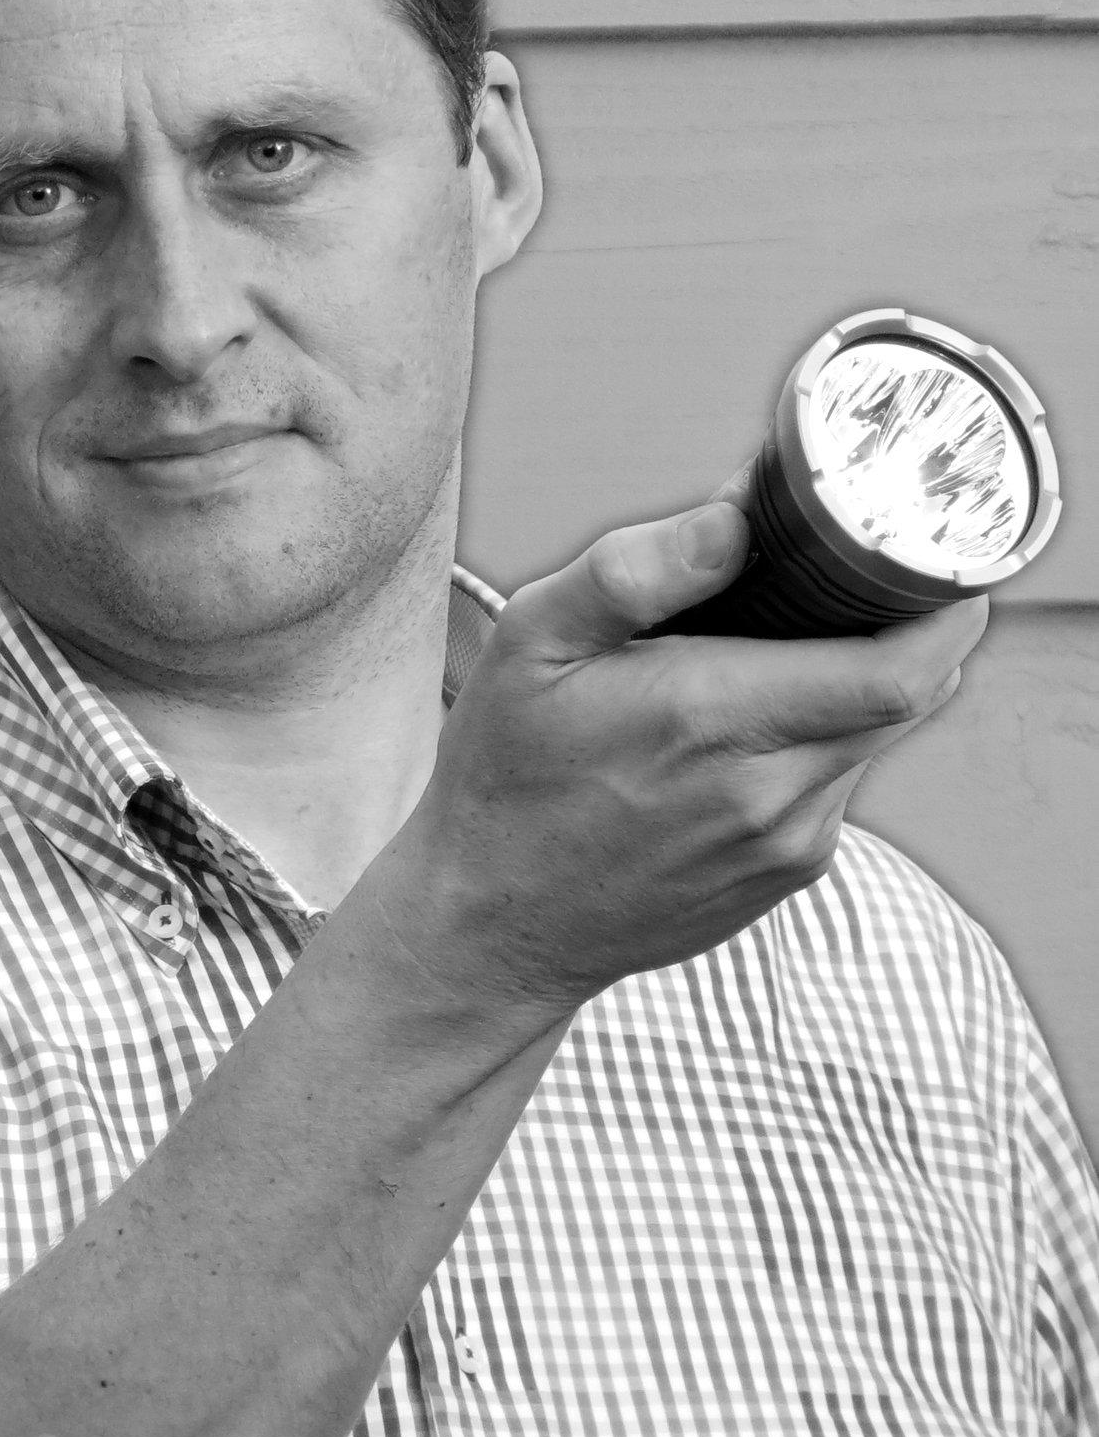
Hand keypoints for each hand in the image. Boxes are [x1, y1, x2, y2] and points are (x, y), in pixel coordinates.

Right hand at [386, 501, 986, 1021]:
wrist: (493, 920)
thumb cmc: (508, 770)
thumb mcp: (532, 642)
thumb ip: (634, 571)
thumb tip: (738, 517)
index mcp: (712, 719)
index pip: (898, 671)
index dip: (943, 609)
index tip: (934, 556)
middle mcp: (770, 793)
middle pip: (906, 696)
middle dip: (897, 625)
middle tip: (852, 572)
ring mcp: (787, 845)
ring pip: (870, 737)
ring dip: (845, 682)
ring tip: (765, 650)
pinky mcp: (786, 876)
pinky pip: (834, 783)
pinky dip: (812, 736)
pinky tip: (736, 728)